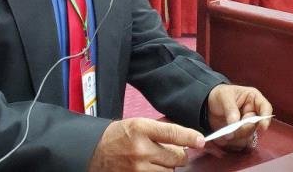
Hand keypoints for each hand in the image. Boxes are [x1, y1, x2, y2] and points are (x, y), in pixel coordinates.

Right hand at [88, 117, 204, 171]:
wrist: (92, 152)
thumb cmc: (117, 137)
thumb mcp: (136, 125)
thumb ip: (160, 131)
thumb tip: (186, 139)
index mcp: (140, 129)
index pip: (173, 133)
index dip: (190, 137)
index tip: (200, 140)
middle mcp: (140, 149)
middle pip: (177, 157)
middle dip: (177, 154)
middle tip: (168, 152)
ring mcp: (138, 168)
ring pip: (170, 171)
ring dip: (167, 167)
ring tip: (154, 161)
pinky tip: (151, 168)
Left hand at [206, 84, 271, 151]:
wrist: (209, 105)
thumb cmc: (220, 95)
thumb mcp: (224, 96)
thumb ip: (230, 109)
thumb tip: (235, 123)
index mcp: (253, 98)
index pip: (266, 108)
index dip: (266, 118)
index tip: (262, 127)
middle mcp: (253, 112)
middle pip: (256, 125)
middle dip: (244, 128)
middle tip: (232, 127)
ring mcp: (247, 124)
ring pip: (249, 134)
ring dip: (237, 135)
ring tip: (225, 131)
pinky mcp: (241, 133)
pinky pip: (242, 141)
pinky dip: (233, 140)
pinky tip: (225, 135)